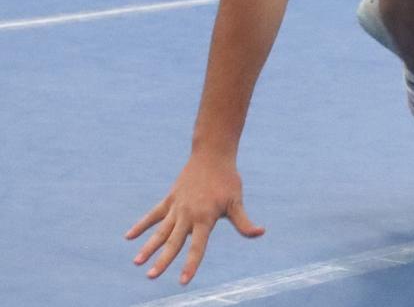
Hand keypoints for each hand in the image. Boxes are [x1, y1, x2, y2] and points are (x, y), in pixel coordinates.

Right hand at [126, 152, 264, 284]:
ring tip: (137, 262)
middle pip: (174, 241)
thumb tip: (261, 233)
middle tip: (151, 276)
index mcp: (205, 218)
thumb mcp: (236, 201)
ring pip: (160, 230)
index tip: (183, 281)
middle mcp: (188, 214)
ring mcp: (177, 206)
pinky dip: (141, 225)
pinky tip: (128, 237)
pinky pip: (154, 214)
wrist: (212, 153)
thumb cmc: (227, 180)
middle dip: (163, 260)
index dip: (191, 264)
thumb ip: (244, 222)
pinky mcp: (170, 199)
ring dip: (148, 246)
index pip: (197, 246)